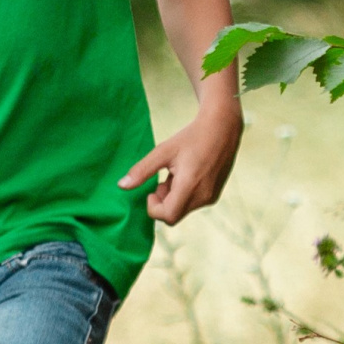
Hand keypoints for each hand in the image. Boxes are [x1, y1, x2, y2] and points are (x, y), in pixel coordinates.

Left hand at [121, 91, 241, 224]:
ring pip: (182, 209)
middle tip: (163, 179)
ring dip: (172, 196)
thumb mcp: (162, 151)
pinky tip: (186, 174)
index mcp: (191, 186)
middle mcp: (204, 195)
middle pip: (173, 214)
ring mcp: (212, 196)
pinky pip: (193, 203)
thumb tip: (121, 186)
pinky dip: (184, 194)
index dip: (153, 207)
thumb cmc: (190, 137)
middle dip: (162, 201)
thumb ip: (142, 170)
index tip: (152, 190)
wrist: (222, 127)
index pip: (167, 216)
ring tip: (175, 173)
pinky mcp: (215, 193)